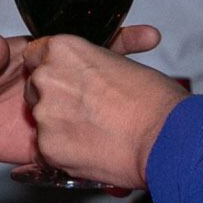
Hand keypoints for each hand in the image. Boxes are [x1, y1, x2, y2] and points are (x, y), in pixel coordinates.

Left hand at [25, 33, 186, 190]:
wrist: (166, 138)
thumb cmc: (153, 100)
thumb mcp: (120, 63)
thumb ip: (91, 65)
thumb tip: (86, 74)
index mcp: (64, 49)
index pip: (36, 55)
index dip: (53, 69)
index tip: (67, 79)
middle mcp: (48, 77)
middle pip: (36, 88)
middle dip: (55, 99)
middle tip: (87, 110)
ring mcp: (45, 114)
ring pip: (42, 121)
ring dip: (60, 127)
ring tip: (94, 133)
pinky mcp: (48, 147)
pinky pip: (48, 150)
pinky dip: (65, 153)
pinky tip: (91, 150)